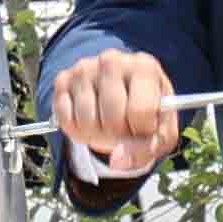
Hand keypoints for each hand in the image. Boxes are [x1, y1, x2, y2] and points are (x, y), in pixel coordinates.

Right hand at [51, 47, 176, 183]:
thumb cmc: (145, 111)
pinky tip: (89, 122)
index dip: (141, 132)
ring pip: (87, 120)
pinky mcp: (63, 79)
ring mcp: (85, 68)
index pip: (140, 111)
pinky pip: (66, 119)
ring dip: (96, 135)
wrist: (121, 92)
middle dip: (118, 136)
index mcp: (144, 67)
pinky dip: (76, 130)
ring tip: (106, 126)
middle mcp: (113, 60)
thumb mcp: (160, 131)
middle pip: (112, 118)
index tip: (143, 131)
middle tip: (123, 131)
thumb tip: (117, 161)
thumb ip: (148, 149)